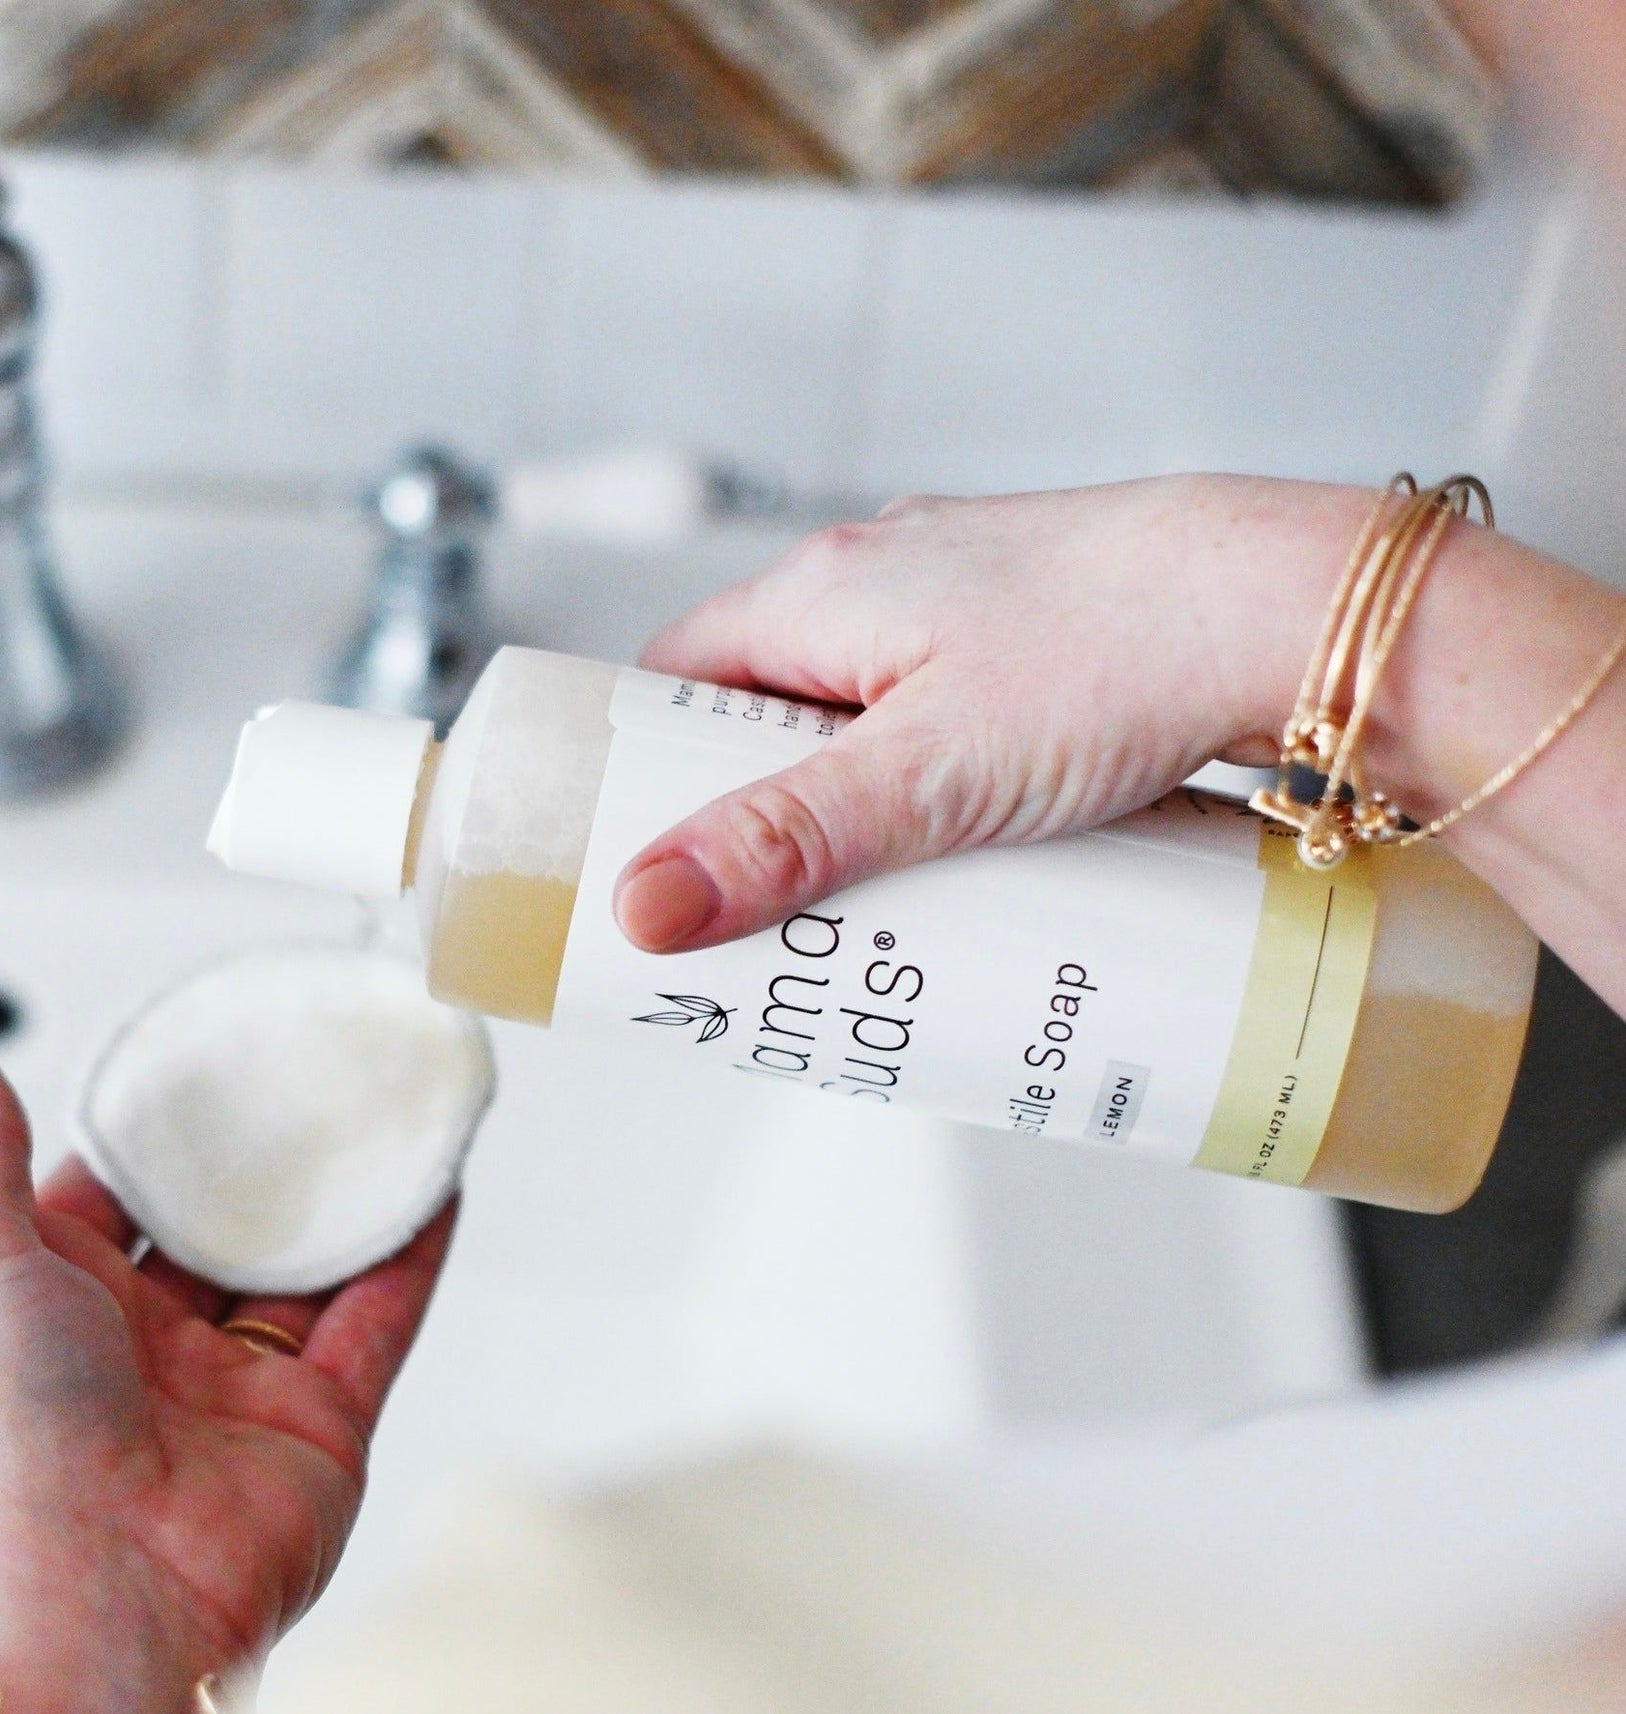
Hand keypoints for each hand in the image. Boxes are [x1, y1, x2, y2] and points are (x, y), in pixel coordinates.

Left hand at [0, 1037, 451, 1713]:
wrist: (89, 1602)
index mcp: (43, 1308)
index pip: (104, 1198)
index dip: (149, 1131)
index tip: (200, 1057)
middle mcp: (139, 1351)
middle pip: (216, 1230)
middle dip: (259, 1158)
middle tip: (309, 1071)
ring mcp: (234, 1390)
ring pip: (307, 1269)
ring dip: (347, 1193)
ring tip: (388, 1108)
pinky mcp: (318, 1427)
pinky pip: (376, 1319)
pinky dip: (411, 1251)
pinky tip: (435, 1183)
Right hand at [612, 475, 1384, 952]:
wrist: (1292, 610)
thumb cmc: (1121, 648)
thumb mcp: (924, 773)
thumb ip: (784, 840)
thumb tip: (647, 902)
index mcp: (820, 590)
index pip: (669, 676)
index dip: (641, 767)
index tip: (638, 854)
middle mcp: (882, 585)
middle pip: (761, 714)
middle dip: (751, 814)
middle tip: (753, 911)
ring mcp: (964, 615)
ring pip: (858, 729)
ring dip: (846, 812)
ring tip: (857, 904)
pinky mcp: (1034, 654)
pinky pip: (938, 734)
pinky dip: (926, 797)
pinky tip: (957, 859)